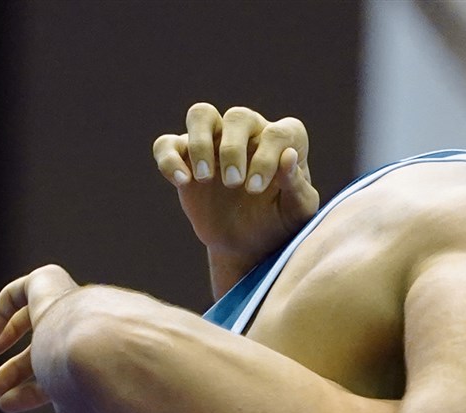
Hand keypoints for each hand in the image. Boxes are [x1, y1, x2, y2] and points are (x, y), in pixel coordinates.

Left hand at [0, 264, 92, 412]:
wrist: (105, 350)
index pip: (61, 372)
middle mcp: (88, 330)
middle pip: (46, 347)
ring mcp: (72, 305)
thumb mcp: (77, 412)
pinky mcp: (53, 285)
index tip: (8, 405)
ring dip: (7, 343)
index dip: (33, 391)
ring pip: (34, 321)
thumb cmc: (96, 385)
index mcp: (98, 359)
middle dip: (16, 371)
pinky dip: (1, 312)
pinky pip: (23, 290)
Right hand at [153, 104, 318, 281]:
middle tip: (233, 184)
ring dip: (200, 142)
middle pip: (238, 117)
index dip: (266, 158)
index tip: (256, 190)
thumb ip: (297, 187)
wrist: (249, 244)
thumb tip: (289, 156)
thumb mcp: (296, 213)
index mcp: (283, 141)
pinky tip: (181, 182)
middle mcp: (250, 133)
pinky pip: (168, 143)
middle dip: (233, 149)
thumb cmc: (279, 223)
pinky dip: (169, 158)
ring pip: (201, 115)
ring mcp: (216, 142)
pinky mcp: (187, 158)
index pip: (277, 133)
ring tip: (205, 177)